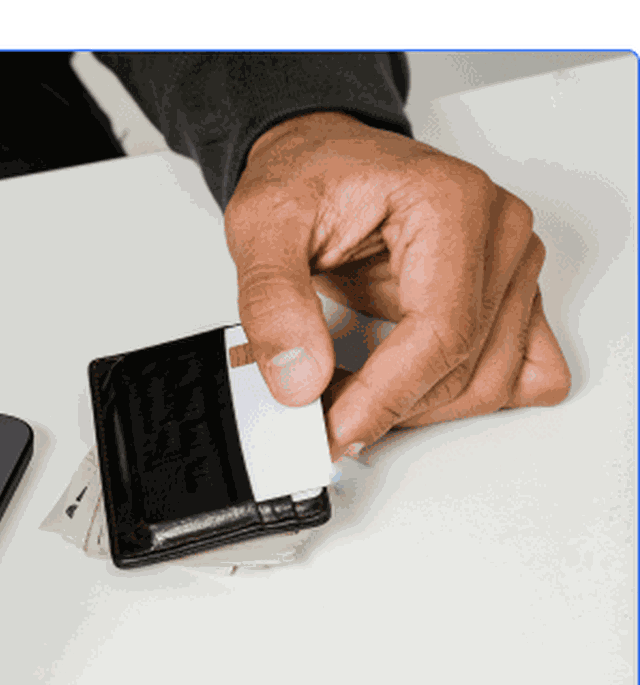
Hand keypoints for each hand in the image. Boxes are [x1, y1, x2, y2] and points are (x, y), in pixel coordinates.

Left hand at [224, 111, 571, 460]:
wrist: (323, 157)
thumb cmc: (307, 176)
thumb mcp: (261, 224)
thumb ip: (273, 302)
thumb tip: (299, 381)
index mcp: (451, 204)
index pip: (441, 333)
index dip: (386, 397)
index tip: (336, 431)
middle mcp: (499, 233)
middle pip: (466, 368)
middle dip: (389, 408)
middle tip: (318, 415)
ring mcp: (512, 267)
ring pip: (490, 383)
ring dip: (415, 408)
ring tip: (345, 394)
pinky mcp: (510, 297)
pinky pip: (519, 375)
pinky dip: (458, 397)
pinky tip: (402, 388)